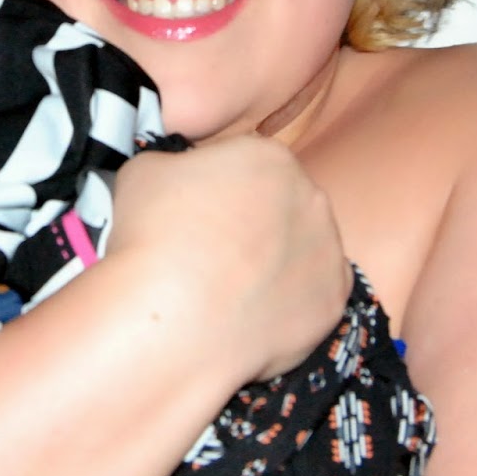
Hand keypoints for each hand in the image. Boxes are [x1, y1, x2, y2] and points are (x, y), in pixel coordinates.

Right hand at [106, 135, 352, 382]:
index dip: (219, 189)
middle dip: (254, 223)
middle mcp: (311, 197)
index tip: (196, 213)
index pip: (248, 164)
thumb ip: (172, 165)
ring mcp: (328, 250)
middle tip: (212, 252)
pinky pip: (313, 296)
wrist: (175, 318)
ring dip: (275, 262)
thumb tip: (177, 178)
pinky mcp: (333, 302)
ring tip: (230, 289)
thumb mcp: (143, 171)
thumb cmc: (154, 236)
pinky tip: (252, 314)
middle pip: (282, 205)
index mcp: (269, 157)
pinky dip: (288, 303)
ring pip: (302, 251)